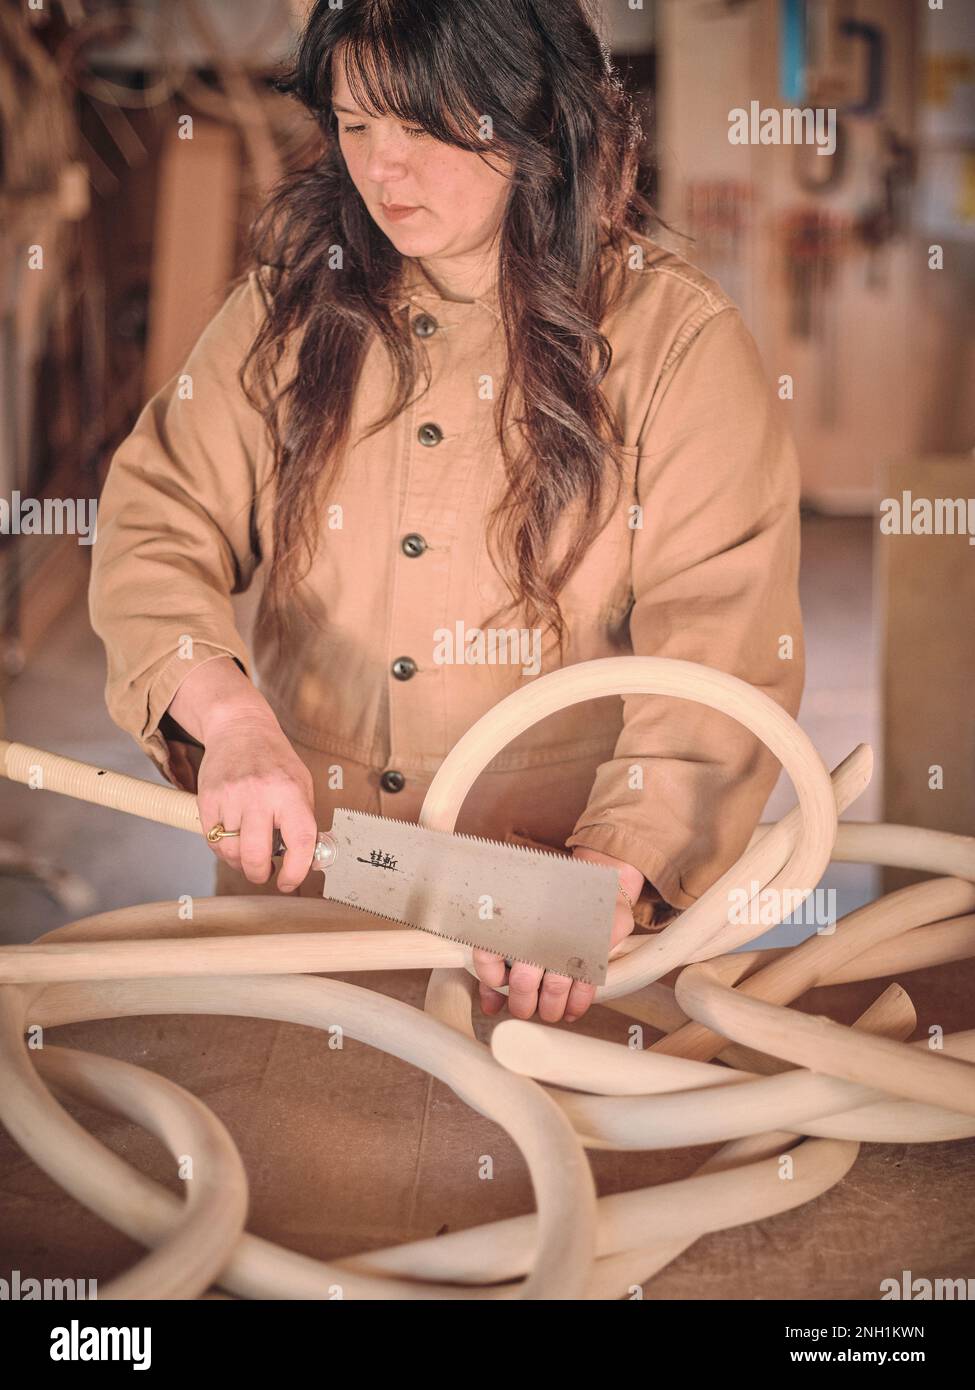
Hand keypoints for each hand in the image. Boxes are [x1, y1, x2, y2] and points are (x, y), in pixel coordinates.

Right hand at [168, 657, 317, 891]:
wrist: (239, 728)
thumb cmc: (274, 759)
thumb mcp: (301, 783)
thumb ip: (304, 820)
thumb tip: (308, 860)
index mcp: (290, 792)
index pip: (300, 841)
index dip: (297, 871)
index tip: (289, 881)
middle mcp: (259, 794)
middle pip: (255, 853)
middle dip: (259, 874)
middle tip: (264, 873)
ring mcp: (230, 796)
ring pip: (231, 851)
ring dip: (240, 862)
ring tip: (248, 854)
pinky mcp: (207, 798)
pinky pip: (213, 840)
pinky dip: (223, 849)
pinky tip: (233, 841)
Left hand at [473, 846, 643, 1023]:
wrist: (592, 885)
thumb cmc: (547, 909)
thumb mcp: (517, 930)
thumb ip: (499, 967)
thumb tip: (490, 1006)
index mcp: (513, 918)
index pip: (489, 956)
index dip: (492, 980)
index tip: (501, 984)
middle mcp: (538, 926)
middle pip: (523, 982)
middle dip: (523, 1004)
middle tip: (526, 1008)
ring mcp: (569, 936)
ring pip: (555, 988)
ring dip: (551, 1008)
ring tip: (550, 1011)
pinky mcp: (596, 942)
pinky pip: (586, 984)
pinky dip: (577, 1004)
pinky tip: (571, 1008)